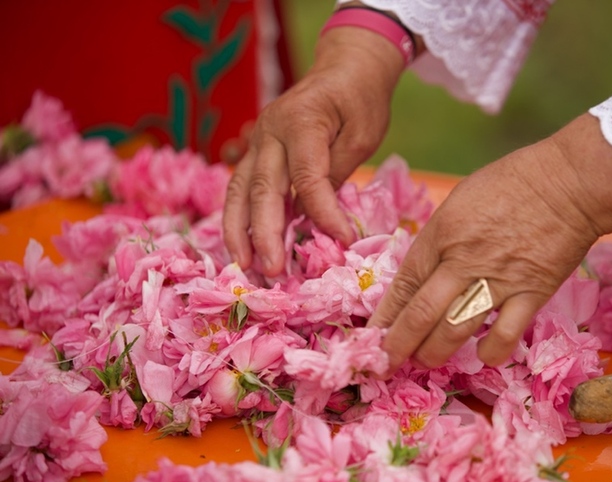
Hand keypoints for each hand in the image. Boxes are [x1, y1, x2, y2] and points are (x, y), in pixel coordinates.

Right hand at [223, 27, 404, 274]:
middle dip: (265, 234)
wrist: (343, 69)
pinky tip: (242, 245)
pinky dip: (238, 218)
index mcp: (302, 121)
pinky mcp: (256, 151)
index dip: (323, 213)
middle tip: (272, 270)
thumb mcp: (362, 134)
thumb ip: (338, 173)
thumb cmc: (359, 100)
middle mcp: (270, 131)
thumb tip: (319, 219)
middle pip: (262, 189)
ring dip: (238, 231)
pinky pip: (240, 188)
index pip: (307, 178)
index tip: (342, 241)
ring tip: (244, 265)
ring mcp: (257, 140)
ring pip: (238, 190)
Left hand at [369, 114, 611, 374]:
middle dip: (399, 344)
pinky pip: (505, 333)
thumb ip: (440, 238)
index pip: (404, 282)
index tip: (372, 335)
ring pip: (455, 329)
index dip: (385, 314)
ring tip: (426, 362)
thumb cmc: (512, 182)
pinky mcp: (531, 293)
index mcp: (441, 233)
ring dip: (436, 353)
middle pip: (421, 313)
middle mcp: (463, 260)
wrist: (568, 182)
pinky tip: (483, 357)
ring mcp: (497, 279)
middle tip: (386, 363)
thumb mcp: (459, 200)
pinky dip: (491, 351)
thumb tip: (424, 272)